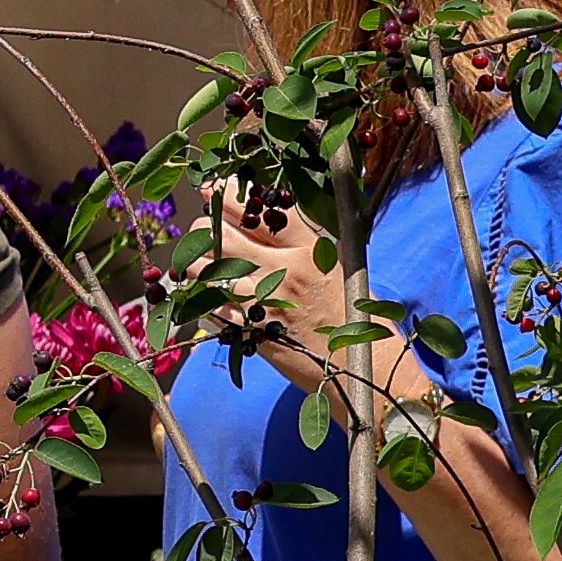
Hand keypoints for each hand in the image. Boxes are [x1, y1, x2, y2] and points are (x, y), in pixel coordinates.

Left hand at [216, 198, 367, 378]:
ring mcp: (263, 303)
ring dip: (194, 261)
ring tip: (199, 260)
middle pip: (220, 234)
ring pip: (203, 268)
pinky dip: (200, 293)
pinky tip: (204, 290)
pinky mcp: (248, 332)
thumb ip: (306, 243)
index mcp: (311, 252)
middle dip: (204, 227)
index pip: (262, 211)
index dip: (230, 196)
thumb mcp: (342, 269)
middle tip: (204, 229)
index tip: (213, 188)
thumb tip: (272, 216)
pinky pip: (207, 303)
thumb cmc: (358, 318)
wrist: (366, 372)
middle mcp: (283, 273)